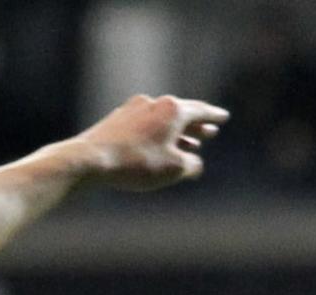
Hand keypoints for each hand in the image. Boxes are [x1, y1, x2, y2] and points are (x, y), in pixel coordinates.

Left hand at [70, 95, 226, 191]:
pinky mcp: (118, 119)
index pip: (200, 112)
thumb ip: (191, 164)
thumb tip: (194, 162)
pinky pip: (146, 126)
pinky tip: (159, 147)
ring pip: (162, 120)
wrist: (92, 159)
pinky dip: (158, 135)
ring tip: (189, 143)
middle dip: (196, 126)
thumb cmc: (137, 164)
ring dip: (177, 133)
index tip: (223, 117)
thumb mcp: (174, 169)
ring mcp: (134, 109)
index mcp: (173, 110)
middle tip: (209, 131)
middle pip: (181, 114)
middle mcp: (154, 103)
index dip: (213, 117)